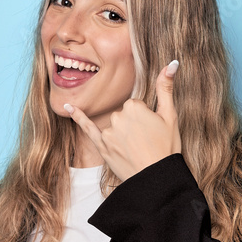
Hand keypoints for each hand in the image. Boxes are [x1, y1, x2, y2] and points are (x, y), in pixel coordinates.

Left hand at [65, 60, 181, 182]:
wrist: (157, 179)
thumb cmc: (166, 148)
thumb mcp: (170, 115)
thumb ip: (166, 87)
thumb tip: (172, 62)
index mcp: (134, 106)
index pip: (136, 105)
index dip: (145, 118)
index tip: (152, 131)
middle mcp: (118, 117)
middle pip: (124, 114)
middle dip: (134, 126)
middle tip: (146, 142)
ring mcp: (108, 132)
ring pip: (114, 125)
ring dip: (123, 134)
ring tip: (137, 150)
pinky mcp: (102, 146)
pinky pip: (87, 128)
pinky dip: (78, 117)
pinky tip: (69, 107)